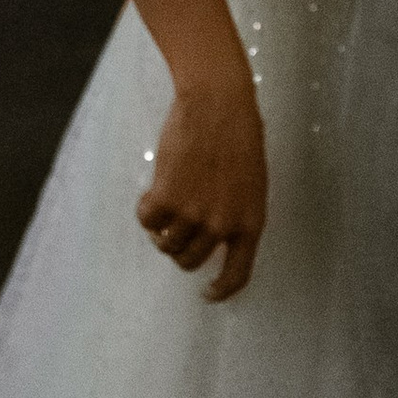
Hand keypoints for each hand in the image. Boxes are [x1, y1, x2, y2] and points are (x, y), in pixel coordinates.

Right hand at [137, 71, 268, 301]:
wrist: (218, 104)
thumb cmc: (238, 135)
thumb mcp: (251, 183)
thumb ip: (236, 214)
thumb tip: (215, 237)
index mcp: (249, 223)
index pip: (237, 274)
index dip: (221, 290)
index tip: (208, 293)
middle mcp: (221, 226)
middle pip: (190, 260)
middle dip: (180, 250)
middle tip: (177, 230)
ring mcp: (192, 215)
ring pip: (166, 243)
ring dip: (162, 231)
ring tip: (166, 206)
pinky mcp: (166, 198)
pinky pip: (147, 220)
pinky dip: (146, 211)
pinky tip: (154, 192)